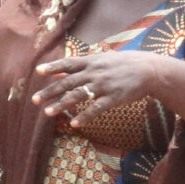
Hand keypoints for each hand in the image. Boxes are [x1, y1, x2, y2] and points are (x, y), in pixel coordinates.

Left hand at [30, 50, 175, 124]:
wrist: (150, 69)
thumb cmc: (123, 64)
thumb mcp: (102, 59)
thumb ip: (81, 65)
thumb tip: (60, 70)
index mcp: (91, 62)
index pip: (68, 64)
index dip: (53, 67)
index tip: (38, 71)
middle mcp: (95, 73)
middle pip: (68, 82)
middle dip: (50, 91)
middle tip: (34, 100)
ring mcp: (104, 85)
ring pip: (79, 95)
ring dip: (62, 104)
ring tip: (48, 112)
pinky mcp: (114, 97)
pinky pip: (97, 108)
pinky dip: (85, 116)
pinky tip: (74, 123)